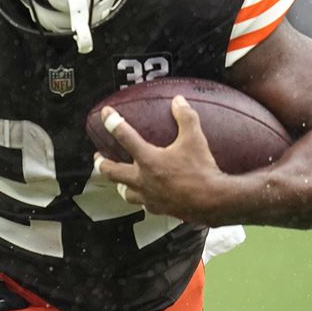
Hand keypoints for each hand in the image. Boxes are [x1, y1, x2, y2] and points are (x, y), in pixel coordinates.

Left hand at [93, 96, 225, 222]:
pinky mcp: (158, 209)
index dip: (112, 122)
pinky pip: (143, 204)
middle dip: (101, 163)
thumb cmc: (202, 171)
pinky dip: (141, 198)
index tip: (106, 114)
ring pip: (124, 192)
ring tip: (120, 180)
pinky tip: (146, 195)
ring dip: (119, 184)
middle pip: (111, 172)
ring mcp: (148, 196)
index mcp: (148, 159)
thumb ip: (186, 118)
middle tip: (98, 157)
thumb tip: (178, 101)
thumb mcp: (195, 139)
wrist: (213, 202)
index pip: (124, 136)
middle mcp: (143, 179)